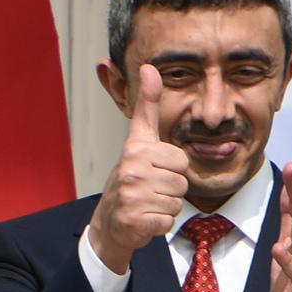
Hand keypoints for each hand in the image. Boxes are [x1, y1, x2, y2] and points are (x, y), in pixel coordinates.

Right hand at [85, 67, 189, 272]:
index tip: (153, 168)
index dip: (171, 167)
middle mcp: (131, 170)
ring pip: (176, 202)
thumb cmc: (130, 176)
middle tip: (150, 189)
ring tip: (147, 202)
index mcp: (135, 149)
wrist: (110, 219)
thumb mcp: (138, 139)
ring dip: (165, 206)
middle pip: (181, 182)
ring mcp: (132, 196)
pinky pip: (168, 221)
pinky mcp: (135, 220)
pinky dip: (160, 224)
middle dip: (170, 189)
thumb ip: (147, 105)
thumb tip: (150, 67)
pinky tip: (145, 218)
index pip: (180, 159)